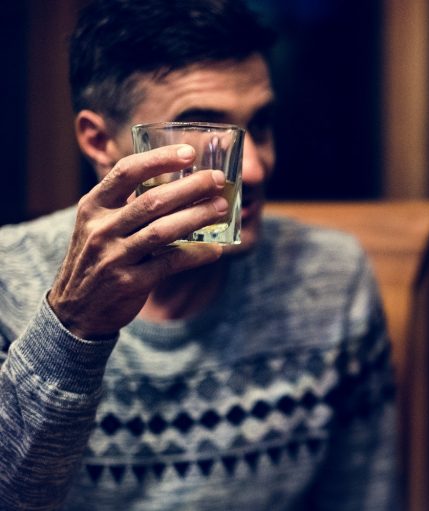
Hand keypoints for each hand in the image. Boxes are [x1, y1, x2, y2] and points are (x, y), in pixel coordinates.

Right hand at [48, 145, 227, 339]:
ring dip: (197, 217)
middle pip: (152, 200)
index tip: (189, 152)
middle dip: (190, 187)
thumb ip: (126, 205)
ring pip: (163, 231)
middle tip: (218, 180)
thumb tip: (180, 184)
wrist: (75, 310)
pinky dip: (196, 255)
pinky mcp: (130, 282)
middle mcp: (101, 229)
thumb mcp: (98, 225)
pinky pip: (170, 264)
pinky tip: (216, 250)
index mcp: (93, 206)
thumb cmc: (98, 258)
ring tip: (222, 208)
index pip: (126, 172)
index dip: (159, 159)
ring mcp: (114, 257)